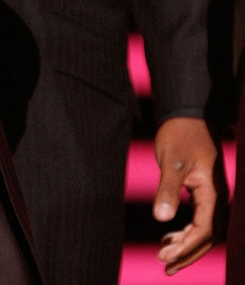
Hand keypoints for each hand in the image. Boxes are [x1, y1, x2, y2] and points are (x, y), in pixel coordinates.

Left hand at [153, 117, 225, 273]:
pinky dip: (186, 232)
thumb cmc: (180, 134)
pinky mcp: (204, 191)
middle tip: (165, 265)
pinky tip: (169, 237)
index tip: (165, 256)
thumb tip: (161, 218)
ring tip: (166, 257)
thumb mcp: (171, 162)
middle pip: (208, 237)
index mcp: (213, 192)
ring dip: (187, 245)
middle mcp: (217, 197)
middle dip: (188, 253)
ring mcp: (212, 194)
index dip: (185, 247)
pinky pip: (200, 219)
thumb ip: (168, 190)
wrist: (187, 114)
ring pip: (205, 230)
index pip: (204, 230)